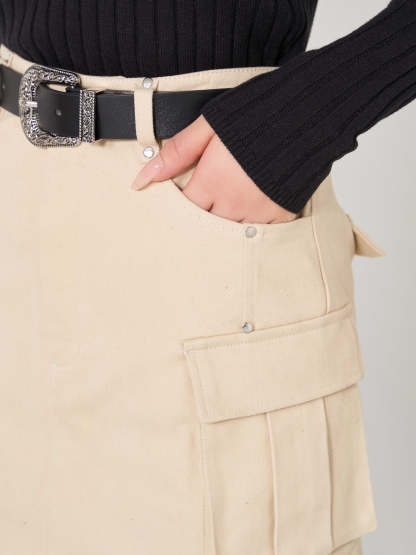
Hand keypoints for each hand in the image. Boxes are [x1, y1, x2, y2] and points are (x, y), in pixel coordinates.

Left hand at [132, 115, 297, 223]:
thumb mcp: (209, 126)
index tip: (188, 193)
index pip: (186, 209)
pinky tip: (254, 200)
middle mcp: (234, 203)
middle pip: (206, 224)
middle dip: (204, 213)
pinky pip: (260, 230)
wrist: (308, 113)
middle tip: (211, 195)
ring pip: (232, 230)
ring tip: (234, 196)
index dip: (183, 203)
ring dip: (227, 218)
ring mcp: (260, 211)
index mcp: (213, 181)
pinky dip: (253, 221)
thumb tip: (141, 180)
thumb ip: (176, 154)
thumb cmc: (257, 114)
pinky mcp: (282, 214)